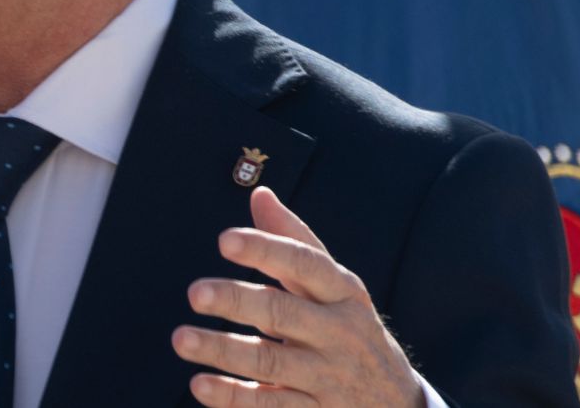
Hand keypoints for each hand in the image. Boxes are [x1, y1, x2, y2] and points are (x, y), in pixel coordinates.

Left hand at [171, 186, 422, 406]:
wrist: (397, 402)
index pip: (304, 263)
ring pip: (269, 362)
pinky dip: (234, 397)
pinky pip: (270, 406)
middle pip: (282, 313)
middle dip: (237, 301)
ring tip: (181, 338)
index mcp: (342, 292)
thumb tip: (259, 193)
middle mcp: (336, 332)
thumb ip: (293, 240)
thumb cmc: (348, 326)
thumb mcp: (334, 284)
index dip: (265, 250)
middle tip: (195, 292)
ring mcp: (326, 377)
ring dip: (223, 350)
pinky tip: (200, 385)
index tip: (224, 240)